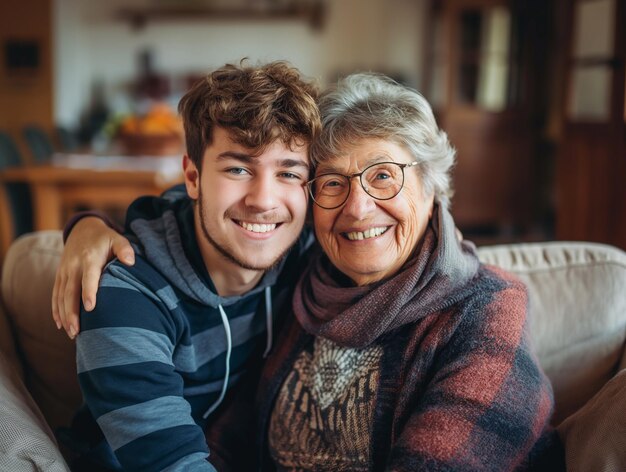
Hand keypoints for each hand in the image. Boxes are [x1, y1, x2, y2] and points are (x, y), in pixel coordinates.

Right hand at [51, 217, 134, 338]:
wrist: (82, 229)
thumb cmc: (105, 238)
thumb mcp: (117, 238)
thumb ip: (124, 249)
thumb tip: (131, 262)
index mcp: (89, 258)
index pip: (88, 277)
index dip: (88, 292)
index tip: (91, 308)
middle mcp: (73, 266)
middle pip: (70, 292)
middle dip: (72, 312)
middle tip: (76, 331)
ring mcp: (64, 272)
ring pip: (61, 296)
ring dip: (64, 315)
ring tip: (71, 333)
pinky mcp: (60, 276)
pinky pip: (55, 294)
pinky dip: (56, 309)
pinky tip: (60, 324)